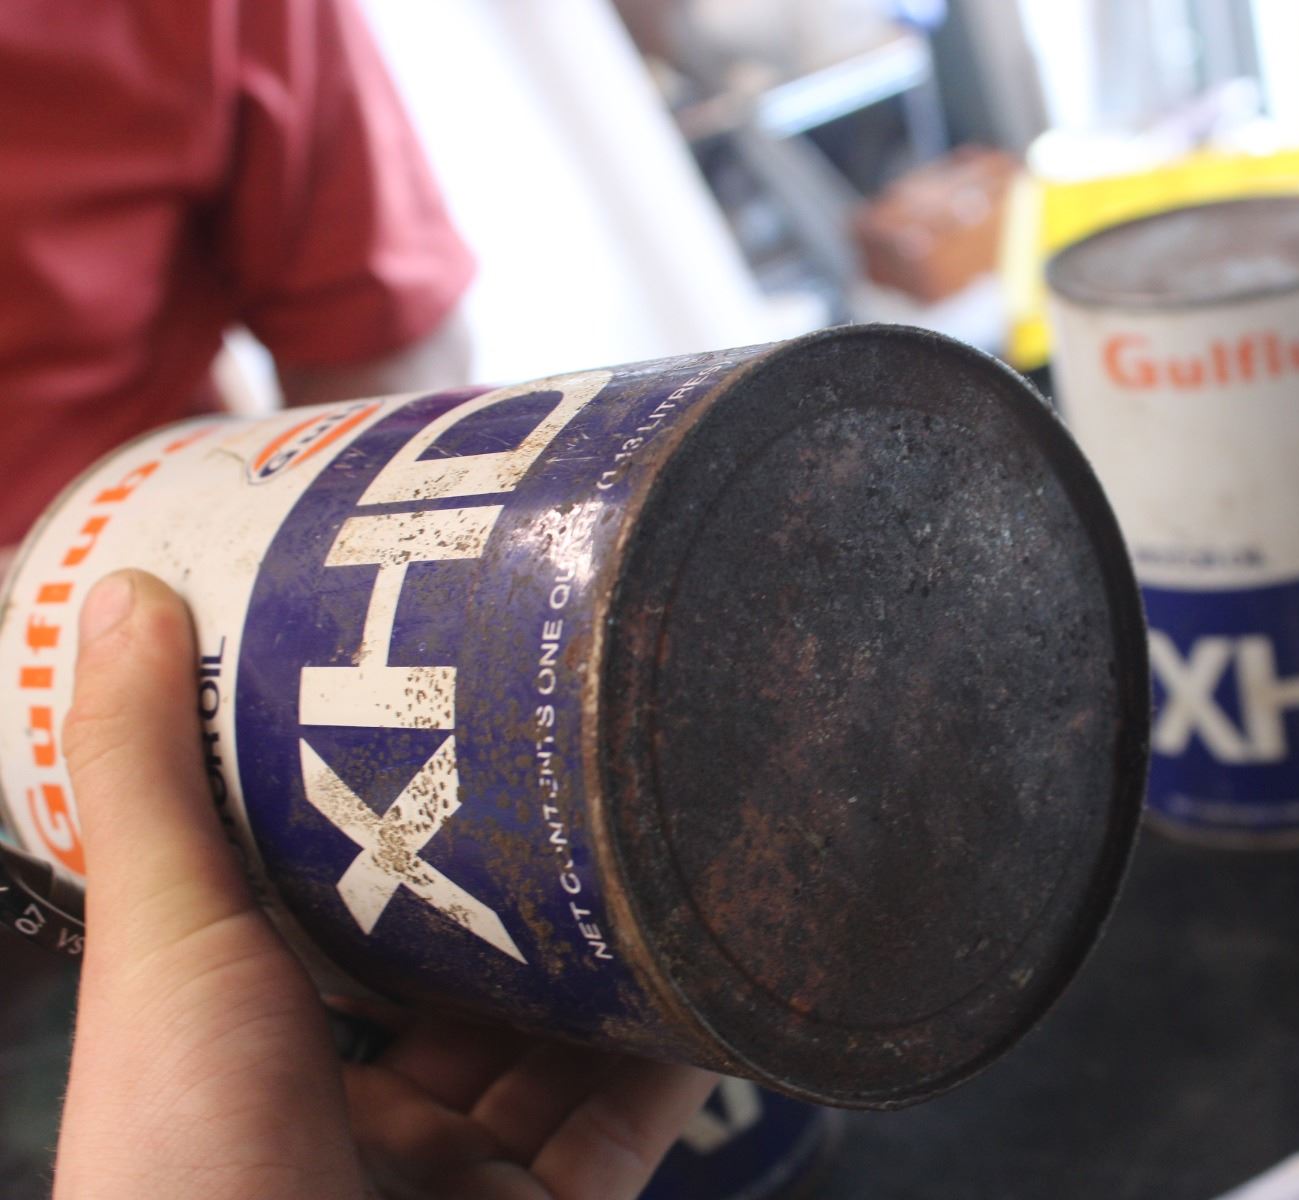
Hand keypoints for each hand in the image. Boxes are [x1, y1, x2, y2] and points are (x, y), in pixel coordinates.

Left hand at [56, 570, 714, 1198]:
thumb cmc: (187, 1167)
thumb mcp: (164, 949)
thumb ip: (149, 779)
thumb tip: (127, 598)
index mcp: (247, 1046)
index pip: (321, 904)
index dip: (371, 805)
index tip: (428, 701)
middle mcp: (354, 1109)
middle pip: (454, 966)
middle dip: (516, 867)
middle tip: (573, 741)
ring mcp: (461, 1170)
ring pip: (558, 1034)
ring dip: (614, 943)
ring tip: (665, 817)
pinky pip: (636, 1110)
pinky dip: (683, 1036)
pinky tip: (718, 947)